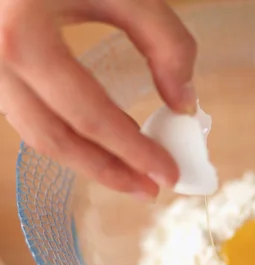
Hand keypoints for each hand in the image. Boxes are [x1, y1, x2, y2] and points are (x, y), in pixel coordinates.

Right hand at [0, 0, 196, 198]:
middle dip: (104, 170)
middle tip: (148, 190)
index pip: (87, 113)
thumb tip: (183, 102)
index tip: (167, 174)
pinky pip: (26, 109)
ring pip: (32, 130)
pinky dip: (65, 131)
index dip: (130, 150)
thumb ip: (165, 42)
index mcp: (22, 35)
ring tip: (128, 174)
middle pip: (51, 136)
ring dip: (83, 158)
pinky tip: (98, 140)